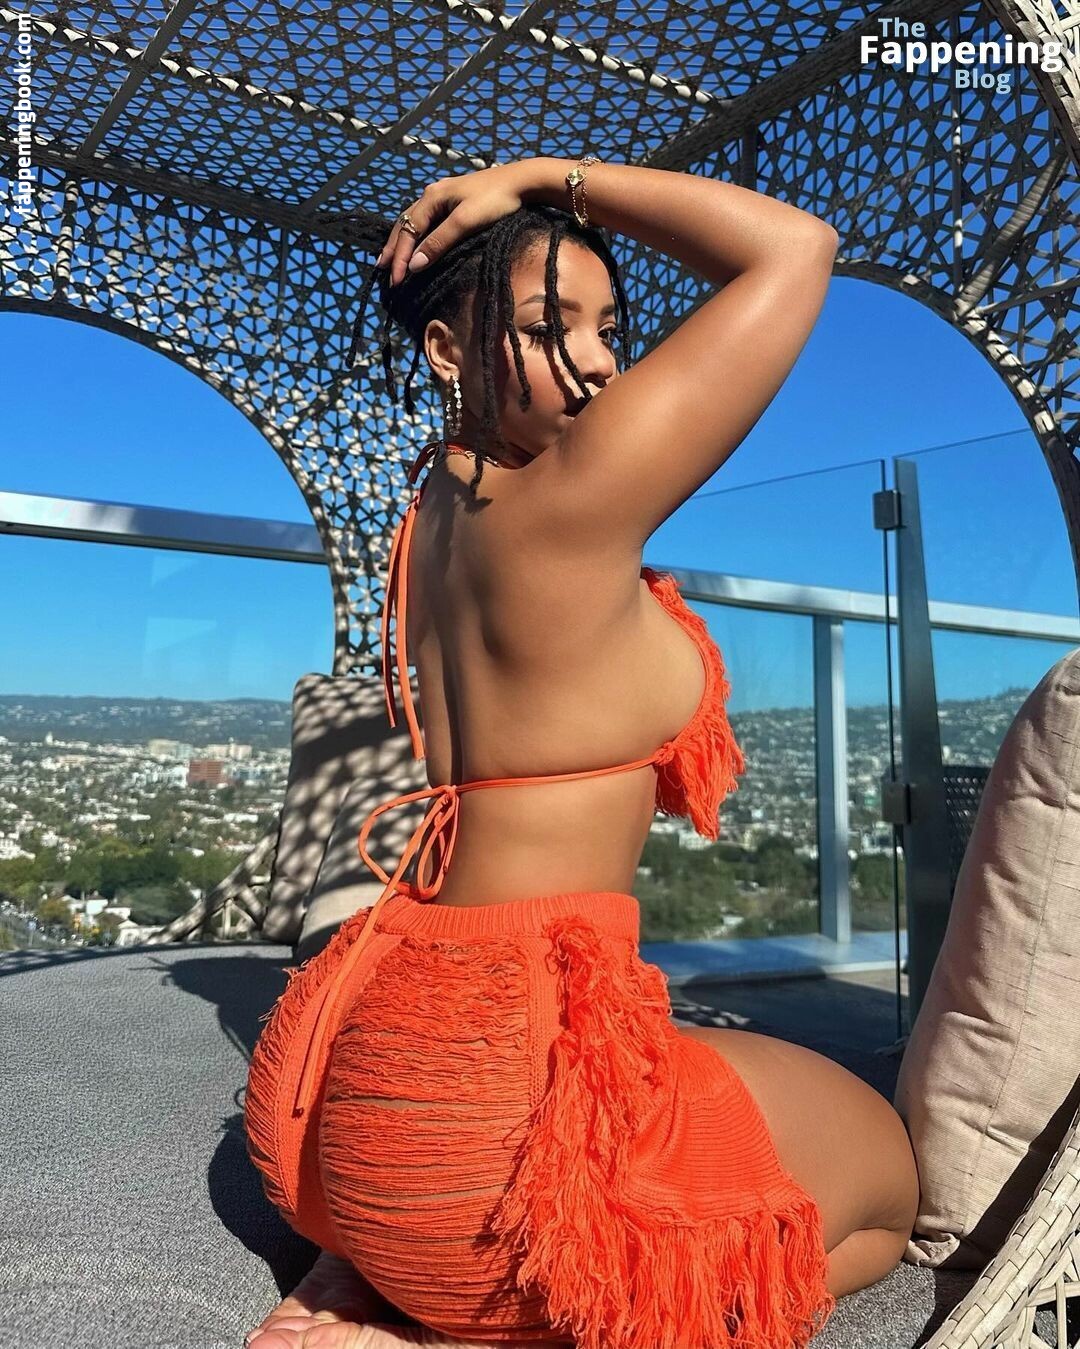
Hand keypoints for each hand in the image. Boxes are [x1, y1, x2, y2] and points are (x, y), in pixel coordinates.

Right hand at [375, 160, 542, 285]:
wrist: (522, 182)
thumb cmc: (495, 200)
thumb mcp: (465, 222)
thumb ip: (438, 242)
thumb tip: (413, 265)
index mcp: (431, 197)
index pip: (407, 231)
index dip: (400, 256)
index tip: (396, 280)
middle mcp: (432, 195)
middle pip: (405, 224)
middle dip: (393, 248)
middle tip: (382, 269)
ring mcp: (443, 197)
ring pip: (414, 221)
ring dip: (402, 241)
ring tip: (393, 259)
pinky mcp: (454, 201)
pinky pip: (426, 220)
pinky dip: (416, 235)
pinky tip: (416, 243)